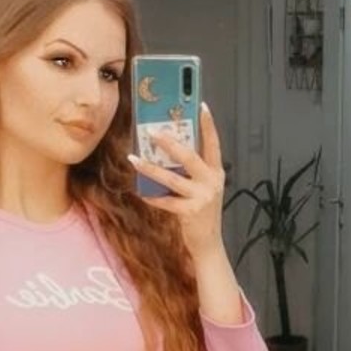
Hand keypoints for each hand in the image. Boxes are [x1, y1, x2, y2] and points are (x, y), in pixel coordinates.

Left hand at [129, 101, 224, 258]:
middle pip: (190, 156)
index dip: (208, 125)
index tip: (201, 106)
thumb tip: (170, 151)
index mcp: (216, 172)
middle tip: (153, 131)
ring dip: (150, 168)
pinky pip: (166, 201)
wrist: (209, 244)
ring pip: (172, 178)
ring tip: (134, 159)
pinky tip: (141, 191)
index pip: (214, 143)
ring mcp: (202, 197)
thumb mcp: (203, 188)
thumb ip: (193, 171)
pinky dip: (152, 196)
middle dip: (170, 142)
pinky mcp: (190, 212)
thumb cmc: (202, 213)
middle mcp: (211, 182)